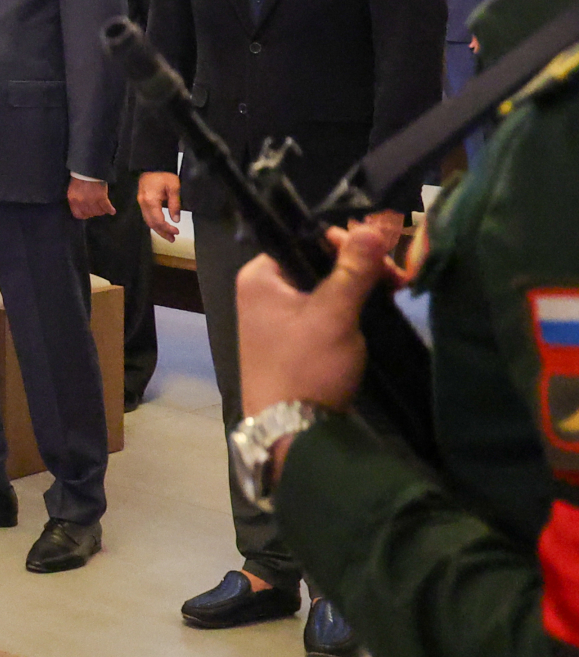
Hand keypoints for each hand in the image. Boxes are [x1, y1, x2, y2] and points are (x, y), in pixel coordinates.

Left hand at [67, 176, 114, 219]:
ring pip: (98, 212)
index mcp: (73, 200)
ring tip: (104, 208)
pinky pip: (106, 207)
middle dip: (94, 212)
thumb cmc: (80, 178)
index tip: (89, 214)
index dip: (85, 215)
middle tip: (98, 209)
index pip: (78, 215)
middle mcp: (81, 202)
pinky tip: (112, 211)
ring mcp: (91, 200)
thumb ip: (77, 200)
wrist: (88, 169)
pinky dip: (110, 209)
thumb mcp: (73, 190)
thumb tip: (83, 208)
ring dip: (102, 211)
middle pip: (90, 214)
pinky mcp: (101, 197)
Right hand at [139, 172, 181, 238]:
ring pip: (148, 222)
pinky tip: (161, 227)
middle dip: (162, 232)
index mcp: (151, 200)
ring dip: (158, 230)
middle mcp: (143, 204)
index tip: (176, 231)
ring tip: (168, 236)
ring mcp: (141, 204)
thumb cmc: (162, 175)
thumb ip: (175, 204)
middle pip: (151, 224)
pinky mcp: (142, 203)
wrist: (152, 167)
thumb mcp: (174, 187)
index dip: (167, 228)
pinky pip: (147, 217)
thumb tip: (175, 219)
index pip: (158, 220)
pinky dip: (154, 224)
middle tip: (172, 239)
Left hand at [237, 218, 400, 417]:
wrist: (292, 430)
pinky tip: (382, 304)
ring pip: (326, 283)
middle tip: (396, 276)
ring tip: (397, 288)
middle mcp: (264, 290)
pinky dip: (353, 304)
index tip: (383, 250)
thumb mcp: (334, 314)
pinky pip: (327, 306)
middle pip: (317, 259)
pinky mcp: (297, 335)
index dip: (344, 239)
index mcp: (260, 276)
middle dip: (359, 263)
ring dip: (361, 283)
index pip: (303, 238)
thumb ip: (353, 270)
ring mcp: (279, 314)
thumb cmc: (306, 366)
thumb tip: (374, 226)